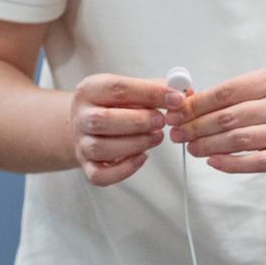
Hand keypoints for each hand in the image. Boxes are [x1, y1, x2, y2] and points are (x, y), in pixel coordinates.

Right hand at [68, 73, 182, 186]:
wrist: (85, 125)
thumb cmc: (112, 106)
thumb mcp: (128, 89)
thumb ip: (155, 89)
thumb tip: (185, 92)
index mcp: (89, 90)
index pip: (117, 89)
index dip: (150, 93)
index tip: (176, 99)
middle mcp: (80, 116)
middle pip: (103, 120)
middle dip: (139, 121)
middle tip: (162, 121)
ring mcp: (81, 143)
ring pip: (102, 148)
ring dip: (136, 144)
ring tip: (157, 137)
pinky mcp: (86, 165)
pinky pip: (100, 175)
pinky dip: (124, 169)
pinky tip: (142, 157)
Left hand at [172, 69, 265, 179]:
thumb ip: (235, 96)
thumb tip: (190, 103)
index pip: (226, 92)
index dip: (196, 104)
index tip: (176, 112)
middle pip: (228, 116)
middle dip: (196, 126)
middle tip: (177, 133)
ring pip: (238, 139)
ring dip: (208, 145)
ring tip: (191, 148)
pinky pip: (255, 162)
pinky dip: (230, 163)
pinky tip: (213, 161)